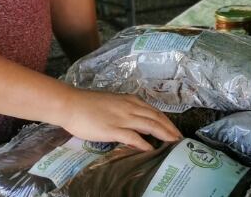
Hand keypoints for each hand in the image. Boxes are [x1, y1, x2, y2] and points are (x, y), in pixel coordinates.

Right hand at [53, 89, 180, 150]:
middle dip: (170, 129)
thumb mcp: (113, 103)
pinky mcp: (113, 129)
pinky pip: (133, 137)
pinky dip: (144, 143)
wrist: (70, 104)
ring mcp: (122, 118)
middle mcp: (130, 107)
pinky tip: (150, 150)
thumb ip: (126, 111)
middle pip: (157, 118)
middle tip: (180, 140)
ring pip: (150, 126)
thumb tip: (136, 124)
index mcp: (130, 100)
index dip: (167, 122)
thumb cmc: (88, 104)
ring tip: (173, 144)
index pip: (155, 111)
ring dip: (164, 135)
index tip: (175, 131)